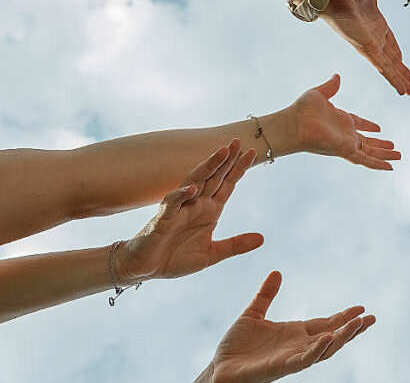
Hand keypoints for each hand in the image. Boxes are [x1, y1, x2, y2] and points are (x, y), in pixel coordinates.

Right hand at [117, 141, 261, 282]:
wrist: (147, 269)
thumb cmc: (176, 258)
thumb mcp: (212, 253)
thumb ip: (235, 245)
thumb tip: (262, 238)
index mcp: (209, 210)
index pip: (227, 184)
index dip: (238, 168)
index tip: (252, 152)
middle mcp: (196, 204)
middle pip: (214, 177)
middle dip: (226, 159)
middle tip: (238, 141)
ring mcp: (179, 209)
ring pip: (195, 182)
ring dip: (208, 167)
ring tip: (222, 153)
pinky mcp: (163, 220)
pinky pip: (172, 204)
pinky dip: (181, 195)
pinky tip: (193, 189)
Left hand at [203, 271, 373, 382]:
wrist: (218, 368)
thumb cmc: (235, 347)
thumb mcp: (253, 313)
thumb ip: (266, 295)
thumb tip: (277, 272)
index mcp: (295, 333)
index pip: (326, 323)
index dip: (343, 316)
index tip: (361, 308)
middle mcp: (298, 346)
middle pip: (333, 336)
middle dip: (353, 329)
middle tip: (371, 318)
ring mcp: (292, 357)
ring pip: (325, 348)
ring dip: (343, 337)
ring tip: (359, 325)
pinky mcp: (282, 367)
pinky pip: (305, 359)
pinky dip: (318, 349)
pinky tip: (329, 337)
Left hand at [291, 75, 400, 170]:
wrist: (294, 123)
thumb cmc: (301, 109)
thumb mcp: (319, 93)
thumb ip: (330, 86)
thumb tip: (337, 76)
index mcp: (340, 119)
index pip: (359, 124)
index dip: (369, 126)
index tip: (378, 128)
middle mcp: (344, 134)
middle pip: (367, 142)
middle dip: (381, 145)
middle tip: (393, 147)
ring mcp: (346, 144)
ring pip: (370, 152)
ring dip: (384, 155)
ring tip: (399, 157)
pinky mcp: (346, 151)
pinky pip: (366, 160)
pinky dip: (378, 164)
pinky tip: (390, 167)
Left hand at [324, 0, 409, 94]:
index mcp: (374, 21)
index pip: (389, 41)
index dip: (398, 52)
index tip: (405, 60)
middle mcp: (371, 36)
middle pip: (390, 57)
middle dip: (400, 70)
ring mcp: (368, 44)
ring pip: (387, 66)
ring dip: (398, 79)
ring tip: (408, 92)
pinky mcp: (366, 48)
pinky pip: (382, 66)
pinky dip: (392, 78)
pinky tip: (401, 88)